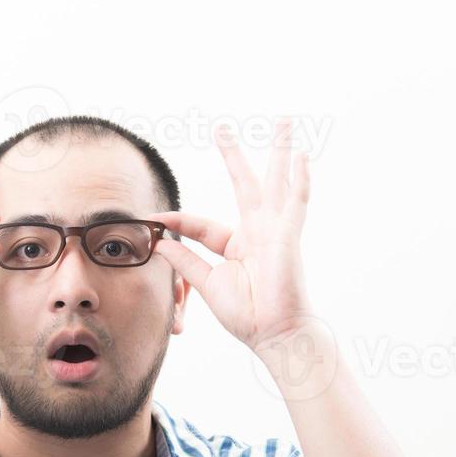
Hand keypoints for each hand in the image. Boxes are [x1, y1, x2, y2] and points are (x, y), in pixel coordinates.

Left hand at [148, 116, 315, 352]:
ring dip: (279, 152)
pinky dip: (300, 179)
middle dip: (232, 157)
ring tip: (283, 123)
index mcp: (236, 247)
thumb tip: (159, 244)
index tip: (152, 219)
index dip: (175, 221)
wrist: (274, 333)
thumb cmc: (248, 315)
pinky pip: (296, 202)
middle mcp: (257, 233)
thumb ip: (185, 262)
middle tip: (221, 128)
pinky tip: (303, 156)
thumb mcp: (207, 284)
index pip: (200, 225)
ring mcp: (275, 231)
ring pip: (276, 182)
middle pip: (244, 185)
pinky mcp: (288, 236)